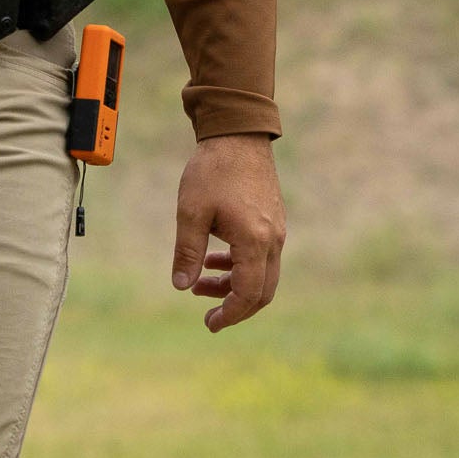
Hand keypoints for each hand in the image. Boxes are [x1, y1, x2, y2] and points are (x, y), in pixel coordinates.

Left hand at [172, 133, 284, 332]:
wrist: (238, 133)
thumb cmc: (212, 170)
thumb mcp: (191, 211)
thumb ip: (188, 252)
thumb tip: (181, 286)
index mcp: (254, 241)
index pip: (248, 294)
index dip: (229, 314)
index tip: (209, 324)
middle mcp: (273, 240)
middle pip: (262, 292)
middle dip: (235, 307)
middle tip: (208, 315)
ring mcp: (277, 230)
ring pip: (262, 274)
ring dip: (234, 285)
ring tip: (200, 283)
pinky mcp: (273, 220)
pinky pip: (262, 255)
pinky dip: (241, 266)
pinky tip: (215, 259)